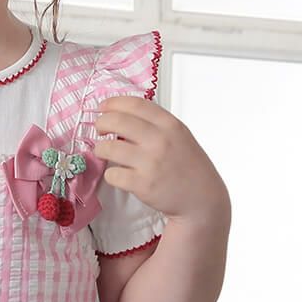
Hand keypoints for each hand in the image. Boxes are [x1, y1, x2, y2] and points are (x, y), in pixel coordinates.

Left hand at [93, 96, 228, 224]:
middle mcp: (160, 140)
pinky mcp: (143, 185)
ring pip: (108, 147)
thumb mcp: (179, 135)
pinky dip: (110, 174)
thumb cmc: (188, 166)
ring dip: (100, 148)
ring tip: (104, 151)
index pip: (135, 104)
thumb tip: (122, 112)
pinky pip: (111, 174)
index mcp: (170, 125)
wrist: (202, 198)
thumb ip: (155, 123)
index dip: (113, 103)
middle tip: (100, 128)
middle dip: (101, 123)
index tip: (103, 107)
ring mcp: (150, 163)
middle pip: (116, 121)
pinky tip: (118, 174)